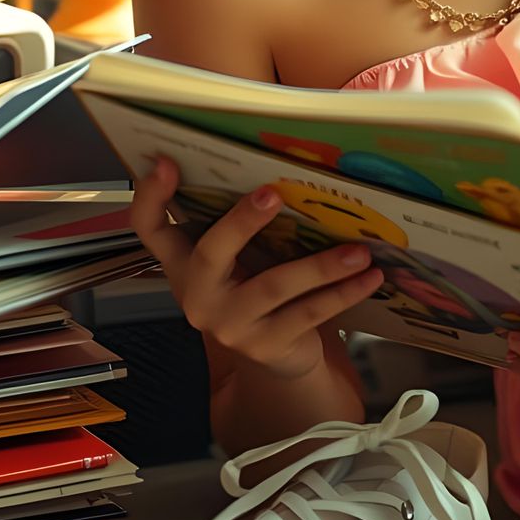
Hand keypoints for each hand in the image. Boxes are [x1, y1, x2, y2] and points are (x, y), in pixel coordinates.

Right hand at [127, 155, 384, 380]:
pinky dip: (343, 293)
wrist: (276, 357)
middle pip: (211, 252)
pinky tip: (369, 277)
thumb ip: (244, 224)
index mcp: (185, 262)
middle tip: (272, 193)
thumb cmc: (259, 288)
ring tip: (358, 250)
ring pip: (274, 286)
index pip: (150, 227)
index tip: (165, 162)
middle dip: (241, 221)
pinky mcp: (264, 345)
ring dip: (321, 265)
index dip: (151, 196)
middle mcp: (198, 293)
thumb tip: (285, 166)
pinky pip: (308, 314)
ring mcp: (229, 323)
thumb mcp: (242, 257)